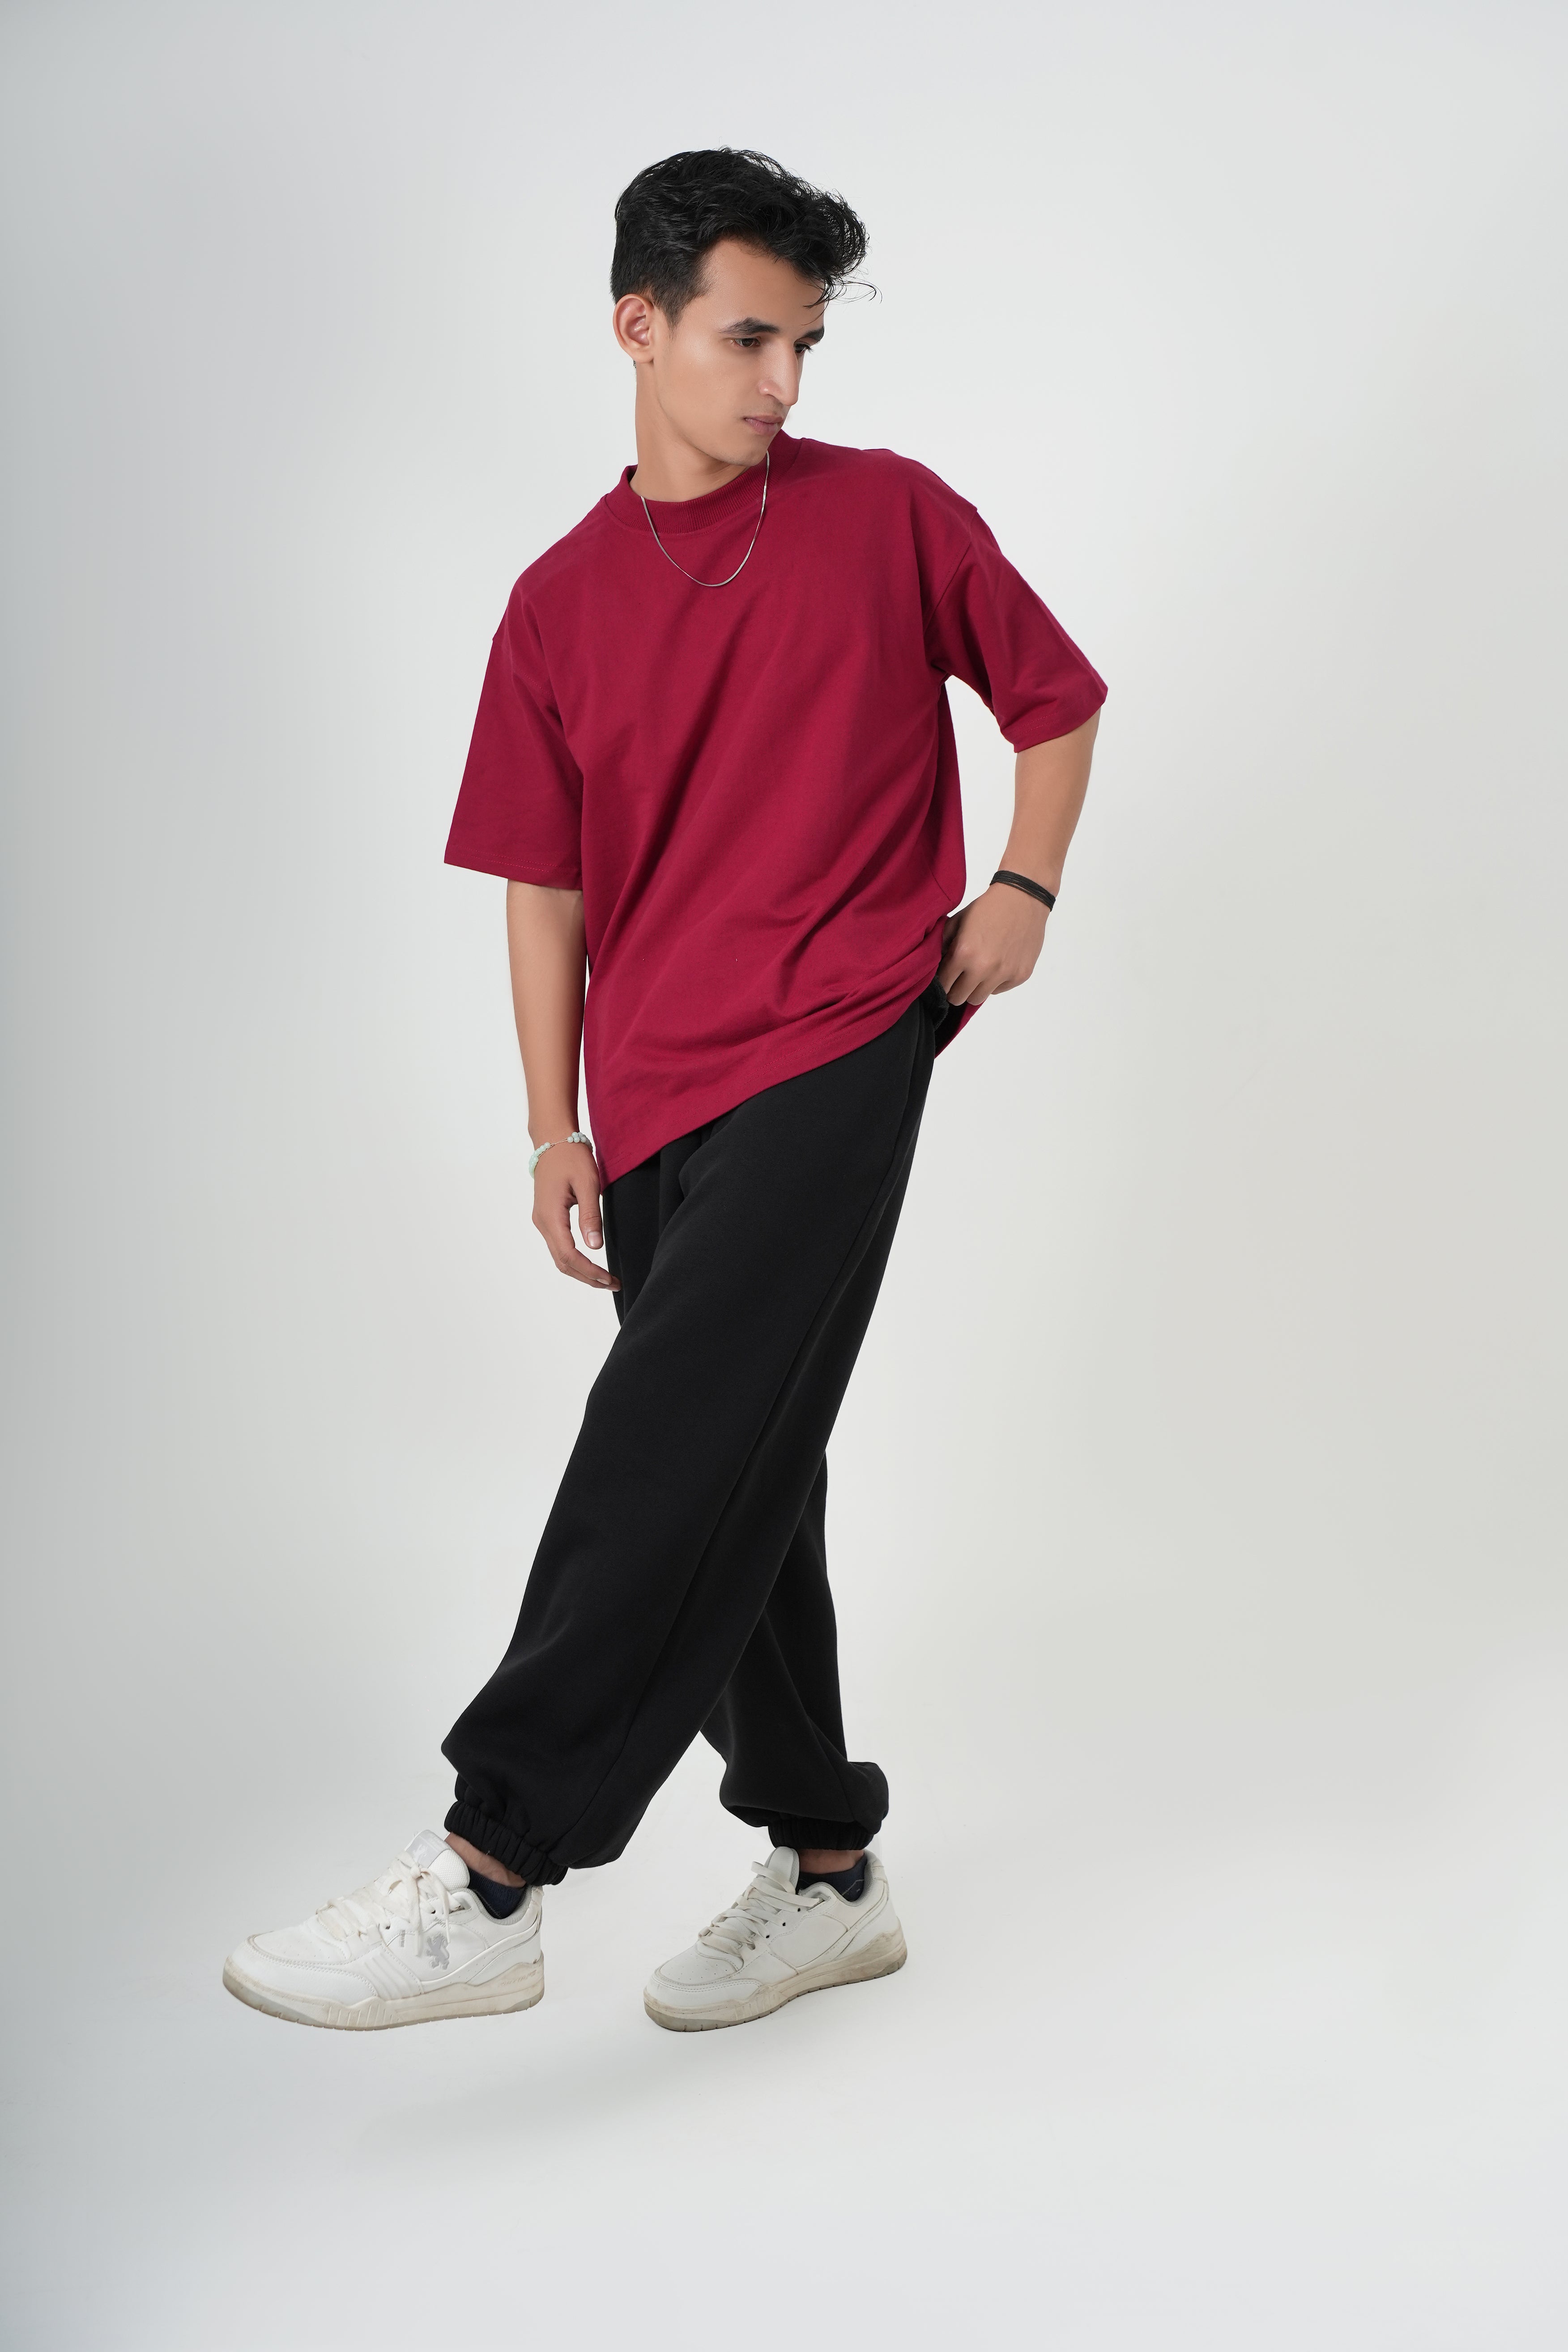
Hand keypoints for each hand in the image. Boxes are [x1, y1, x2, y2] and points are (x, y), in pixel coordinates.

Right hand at [531, 1141, 618, 1289]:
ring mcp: (542, 1221)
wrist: (553, 1140)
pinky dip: (574, 1259)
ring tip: (604, 1279)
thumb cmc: (571, 1157)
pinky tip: (590, 1263)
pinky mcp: (546, 1218)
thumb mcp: (587, 1183)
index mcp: (551, 1215)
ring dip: (581, 1271)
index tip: (610, 1278)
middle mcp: (542, 1222)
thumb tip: (594, 1246)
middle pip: (562, 1263)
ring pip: (559, 1257)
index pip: (568, 1255)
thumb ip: (590, 1216)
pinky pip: (558, 1246)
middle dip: (587, 1277)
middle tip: (613, 1284)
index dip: (590, 1271)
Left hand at [937, 882, 1048, 1006]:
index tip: (946, 976)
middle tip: (959, 978)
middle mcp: (983, 968)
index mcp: (964, 953)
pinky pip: (999, 990)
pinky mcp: (1020, 975)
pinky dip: (995, 982)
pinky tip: (998, 963)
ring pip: (978, 999)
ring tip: (978, 972)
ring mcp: (1004, 974)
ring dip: (974, 988)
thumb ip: (944, 944)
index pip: (943, 984)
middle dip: (955, 989)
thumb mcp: (958, 921)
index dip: (942, 981)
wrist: (1023, 898)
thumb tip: (936, 965)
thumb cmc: (989, 907)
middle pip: (958, 998)